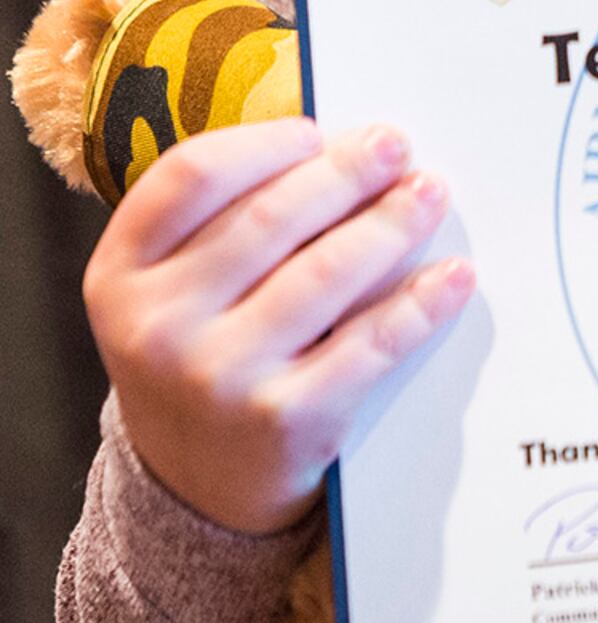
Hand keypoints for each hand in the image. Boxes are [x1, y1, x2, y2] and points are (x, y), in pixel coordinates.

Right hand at [83, 116, 473, 533]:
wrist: (194, 490)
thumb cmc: (199, 351)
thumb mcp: (173, 286)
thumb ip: (224, 219)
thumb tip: (339, 145)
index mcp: (120, 273)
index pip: (191, 176)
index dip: (261, 143)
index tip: (314, 132)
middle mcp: (157, 327)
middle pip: (270, 218)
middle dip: (345, 172)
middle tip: (395, 145)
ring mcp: (219, 379)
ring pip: (327, 272)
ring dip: (392, 223)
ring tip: (429, 192)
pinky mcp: (286, 422)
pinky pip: (369, 343)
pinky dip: (420, 303)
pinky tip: (453, 275)